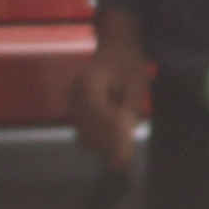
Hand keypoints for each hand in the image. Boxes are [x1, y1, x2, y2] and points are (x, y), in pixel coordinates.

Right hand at [66, 29, 148, 171]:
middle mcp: (74, 94)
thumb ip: (128, 111)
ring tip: (119, 158)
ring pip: (82, 131)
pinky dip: (94, 140)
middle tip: (123, 163)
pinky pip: (81, 128)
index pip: (99, 118)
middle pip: (87, 128)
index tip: (125, 156)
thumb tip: (125, 137)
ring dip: (99, 146)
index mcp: (89, 84)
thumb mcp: (136, 85)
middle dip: (106, 146)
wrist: (116, 46)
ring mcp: (71, 100)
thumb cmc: (129, 63)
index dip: (111, 138)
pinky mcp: (73, 107)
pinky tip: (110, 147)